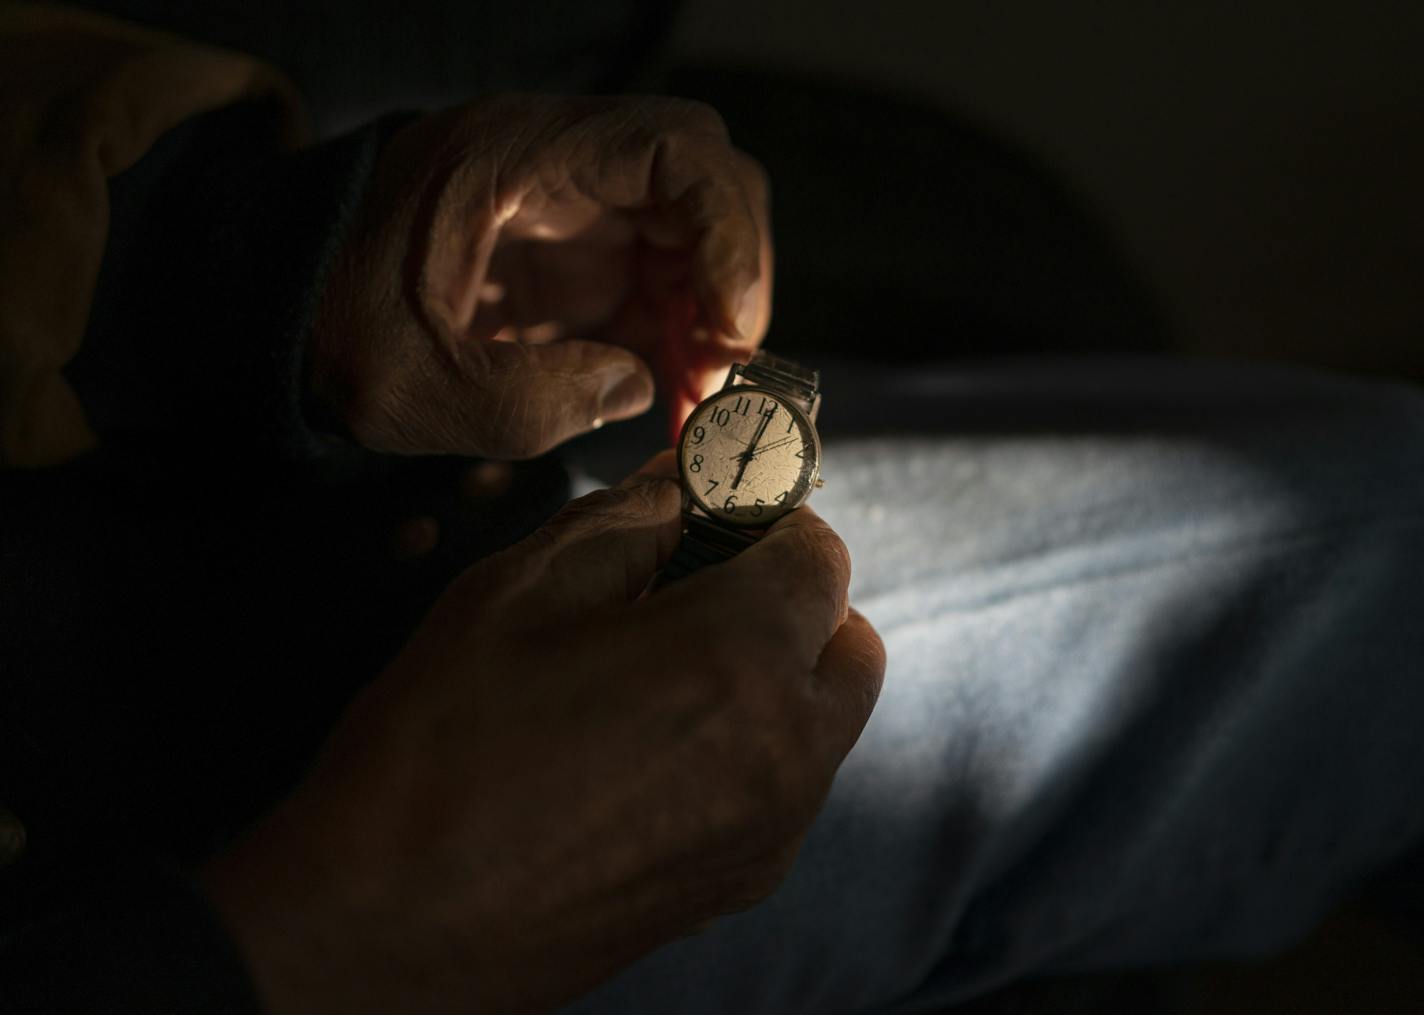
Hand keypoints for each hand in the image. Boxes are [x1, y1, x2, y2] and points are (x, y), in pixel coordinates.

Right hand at [202, 452, 883, 1013]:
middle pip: (848, 640)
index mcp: (737, 659)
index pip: (819, 554)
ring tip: (671, 666)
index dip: (770, 516)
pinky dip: (761, 743)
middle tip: (700, 585)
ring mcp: (771, 830)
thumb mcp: (518, 592)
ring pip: (829, 719)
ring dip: (782, 671)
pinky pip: (789, 787)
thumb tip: (686, 480)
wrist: (387, 927)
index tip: (716, 512)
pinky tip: (658, 744)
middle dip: (793, 596)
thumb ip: (626, 520)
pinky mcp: (739, 883)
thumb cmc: (438, 751)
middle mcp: (785, 751)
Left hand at [309, 95, 772, 458]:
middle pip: (702, 179)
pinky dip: (679, 335)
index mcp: (513, 157)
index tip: (730, 326)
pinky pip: (655, 279)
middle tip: (723, 371)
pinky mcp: (567, 257)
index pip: (673, 148)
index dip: (728, 231)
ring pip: (691, 233)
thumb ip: (532, 403)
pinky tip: (672, 398)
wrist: (269, 315)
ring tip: (701, 403)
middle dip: (732, 273)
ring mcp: (567, 208)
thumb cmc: (323, 331)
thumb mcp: (412, 386)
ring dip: (712, 313)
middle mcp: (556, 166)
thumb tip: (642, 388)